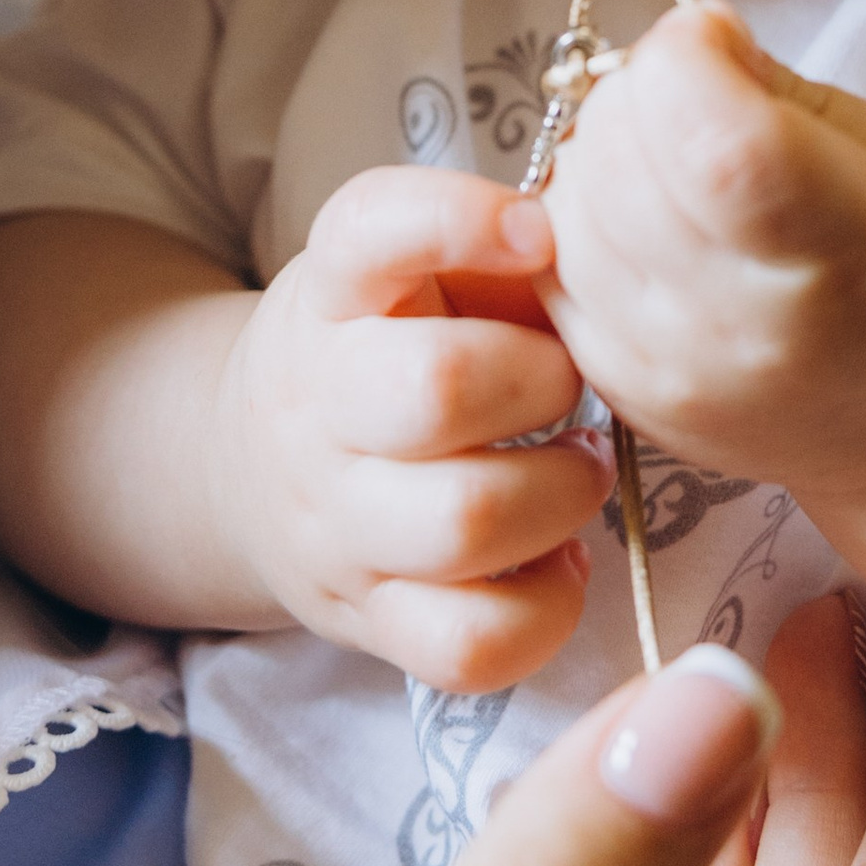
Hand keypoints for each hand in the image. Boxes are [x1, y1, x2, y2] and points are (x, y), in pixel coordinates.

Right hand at [213, 164, 613, 688]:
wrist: (250, 468)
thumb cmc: (380, 351)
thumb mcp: (414, 275)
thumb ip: (506, 264)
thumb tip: (614, 283)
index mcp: (333, 296)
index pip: (370, 229)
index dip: (461, 220)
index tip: (534, 234)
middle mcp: (319, 406)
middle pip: (436, 387)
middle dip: (542, 384)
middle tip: (565, 389)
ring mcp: (337, 526)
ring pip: (466, 524)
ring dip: (561, 496)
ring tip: (574, 473)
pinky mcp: (368, 620)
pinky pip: (470, 645)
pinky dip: (546, 607)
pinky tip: (557, 561)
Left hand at [541, 0, 865, 502]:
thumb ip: (783, 91)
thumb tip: (690, 37)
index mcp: (848, 256)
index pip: (715, 141)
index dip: (687, 56)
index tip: (714, 36)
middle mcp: (744, 328)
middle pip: (619, 158)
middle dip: (640, 88)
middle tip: (697, 92)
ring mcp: (668, 368)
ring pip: (565, 205)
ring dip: (603, 151)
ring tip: (674, 159)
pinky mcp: (617, 387)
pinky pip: (546, 264)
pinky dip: (578, 215)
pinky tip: (644, 216)